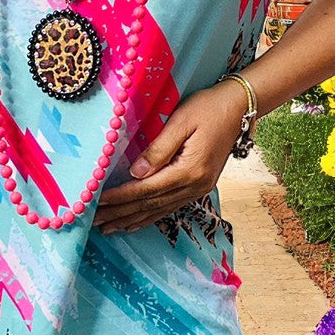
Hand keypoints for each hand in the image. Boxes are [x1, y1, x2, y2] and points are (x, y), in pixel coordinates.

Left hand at [92, 81, 248, 233]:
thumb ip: (158, 148)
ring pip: (159, 210)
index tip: (98, 202)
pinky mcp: (200, 186)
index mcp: (189, 170)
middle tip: (94, 222)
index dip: (121, 197)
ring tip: (108, 228)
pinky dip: (150, 216)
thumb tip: (136, 173)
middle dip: (120, 214)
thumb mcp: (181, 121)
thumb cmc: (209, 107)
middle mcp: (195, 186)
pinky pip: (170, 207)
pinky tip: (135, 222)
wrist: (240, 107)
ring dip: (132, 219)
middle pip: (151, 204)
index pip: (147, 188)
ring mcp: (199, 188)